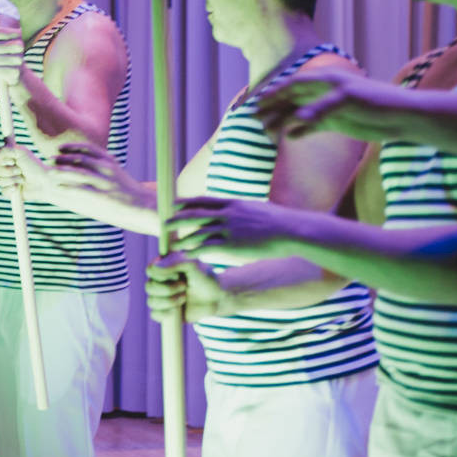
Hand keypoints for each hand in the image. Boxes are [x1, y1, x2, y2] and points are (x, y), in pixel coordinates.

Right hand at [0, 143, 51, 200]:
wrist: (44, 182)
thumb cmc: (35, 166)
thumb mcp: (21, 153)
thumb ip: (6, 150)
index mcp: (8, 159)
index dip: (3, 160)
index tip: (12, 160)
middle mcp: (7, 169)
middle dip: (9, 171)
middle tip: (20, 170)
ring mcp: (8, 181)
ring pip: (0, 181)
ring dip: (13, 180)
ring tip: (23, 180)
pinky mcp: (10, 192)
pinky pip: (3, 191)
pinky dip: (11, 189)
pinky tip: (19, 188)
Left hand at [51, 143, 152, 209]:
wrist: (144, 205)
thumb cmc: (128, 192)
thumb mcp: (116, 174)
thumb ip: (102, 168)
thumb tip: (86, 166)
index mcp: (110, 161)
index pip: (88, 148)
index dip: (72, 146)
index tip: (60, 148)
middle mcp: (107, 168)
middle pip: (81, 158)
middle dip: (64, 157)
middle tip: (50, 158)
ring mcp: (105, 182)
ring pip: (80, 173)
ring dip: (63, 171)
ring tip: (49, 172)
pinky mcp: (103, 196)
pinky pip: (82, 190)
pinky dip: (68, 188)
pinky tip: (58, 188)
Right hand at [146, 252, 224, 322]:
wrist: (216, 298)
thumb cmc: (205, 279)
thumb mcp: (193, 265)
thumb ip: (174, 263)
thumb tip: (154, 268)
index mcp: (163, 269)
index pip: (150, 270)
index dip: (161, 274)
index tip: (177, 274)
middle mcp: (159, 283)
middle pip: (149, 287)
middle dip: (167, 289)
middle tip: (184, 287)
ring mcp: (161, 298)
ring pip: (151, 302)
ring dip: (169, 301)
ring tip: (184, 298)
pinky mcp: (165, 312)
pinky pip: (154, 314)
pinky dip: (164, 313)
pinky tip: (175, 311)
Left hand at [167, 196, 295, 260]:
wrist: (292, 230)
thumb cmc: (279, 221)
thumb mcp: (257, 208)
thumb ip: (241, 210)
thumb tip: (237, 209)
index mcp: (233, 203)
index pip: (204, 201)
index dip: (187, 203)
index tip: (174, 205)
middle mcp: (228, 214)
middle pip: (195, 215)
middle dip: (178, 219)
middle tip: (164, 223)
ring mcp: (229, 230)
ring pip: (198, 233)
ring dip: (183, 239)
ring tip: (172, 244)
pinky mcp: (232, 246)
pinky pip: (206, 249)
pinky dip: (194, 251)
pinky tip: (186, 255)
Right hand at [257, 67, 403, 142]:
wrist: (400, 117)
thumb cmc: (376, 102)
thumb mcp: (347, 102)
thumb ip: (320, 110)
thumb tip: (295, 120)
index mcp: (326, 80)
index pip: (294, 84)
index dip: (274, 92)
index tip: (257, 101)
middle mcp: (324, 92)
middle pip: (292, 98)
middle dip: (272, 106)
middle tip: (253, 116)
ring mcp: (328, 108)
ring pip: (298, 112)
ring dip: (282, 119)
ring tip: (265, 129)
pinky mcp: (335, 123)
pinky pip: (310, 127)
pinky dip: (299, 131)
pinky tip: (288, 138)